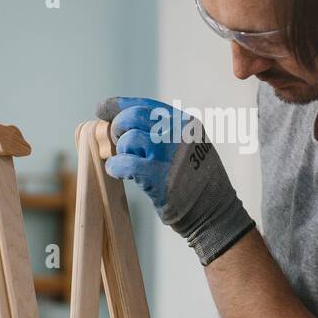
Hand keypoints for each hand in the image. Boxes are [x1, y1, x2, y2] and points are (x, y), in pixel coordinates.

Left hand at [96, 96, 253, 265]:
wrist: (214, 212)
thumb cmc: (197, 182)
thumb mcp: (191, 147)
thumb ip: (166, 133)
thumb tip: (125, 123)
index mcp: (187, 124)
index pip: (148, 106)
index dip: (120, 105)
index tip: (102, 108)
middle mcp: (179, 134)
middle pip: (134, 117)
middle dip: (118, 127)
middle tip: (117, 141)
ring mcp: (169, 155)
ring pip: (129, 139)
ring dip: (121, 150)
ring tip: (126, 160)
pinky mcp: (159, 178)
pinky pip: (125, 164)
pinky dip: (116, 167)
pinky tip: (117, 171)